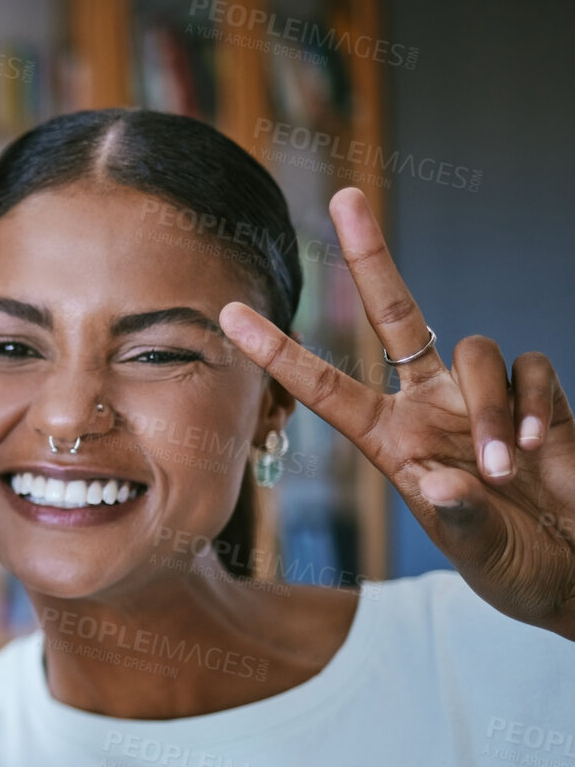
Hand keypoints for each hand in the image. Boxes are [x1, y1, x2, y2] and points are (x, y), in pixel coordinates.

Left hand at [220, 187, 574, 638]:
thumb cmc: (516, 568)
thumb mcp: (479, 553)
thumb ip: (459, 519)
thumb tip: (447, 479)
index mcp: (391, 443)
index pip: (323, 388)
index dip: (277, 352)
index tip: (230, 313)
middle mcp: (428, 408)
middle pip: (396, 314)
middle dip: (373, 255)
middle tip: (345, 198)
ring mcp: (481, 397)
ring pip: (474, 351)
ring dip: (487, 407)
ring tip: (504, 468)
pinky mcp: (536, 394)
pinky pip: (529, 367)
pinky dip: (530, 403)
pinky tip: (536, 447)